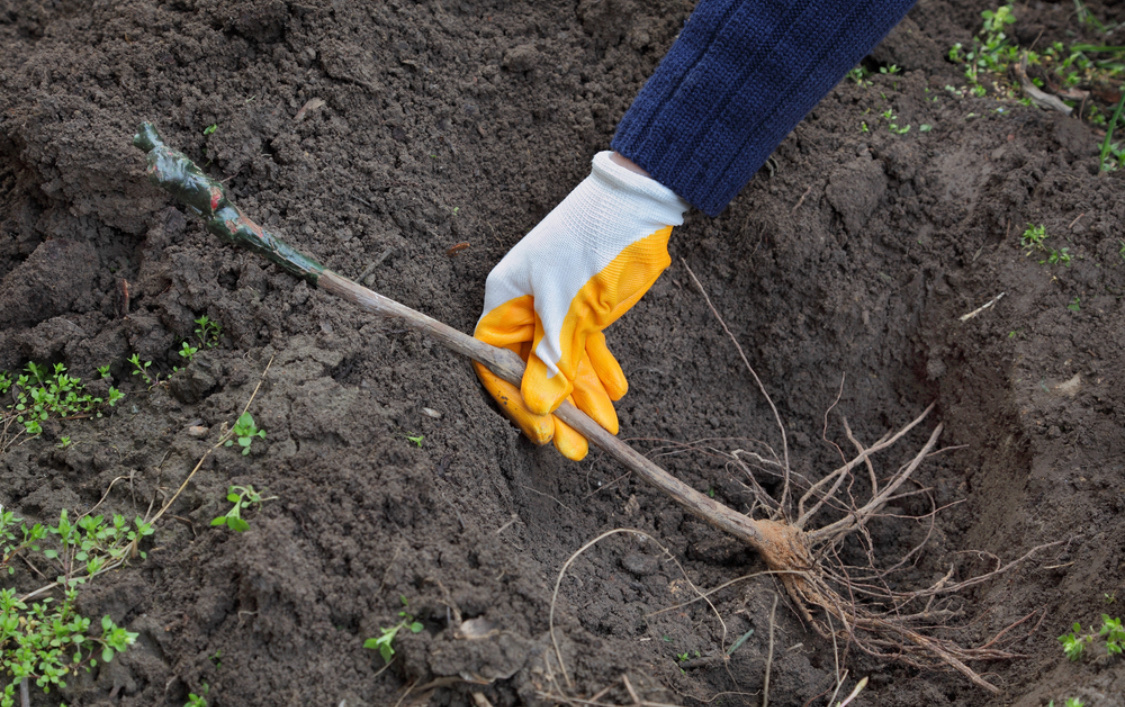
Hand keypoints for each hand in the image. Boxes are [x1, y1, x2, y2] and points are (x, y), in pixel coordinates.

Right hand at [474, 151, 687, 459]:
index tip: (544, 431)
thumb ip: (555, 359)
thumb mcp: (572, 306)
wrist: (639, 200)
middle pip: (532, 370)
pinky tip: (615, 394)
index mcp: (506, 298)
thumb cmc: (594, 242)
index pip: (497, 362)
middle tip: (577, 449)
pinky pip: (586, 348)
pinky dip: (599, 370)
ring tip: (605, 430)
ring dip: (583, 397)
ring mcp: (557, 306)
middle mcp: (526, 305)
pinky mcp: (586, 306)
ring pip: (564, 363)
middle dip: (557, 410)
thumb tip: (539, 408)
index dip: (517, 401)